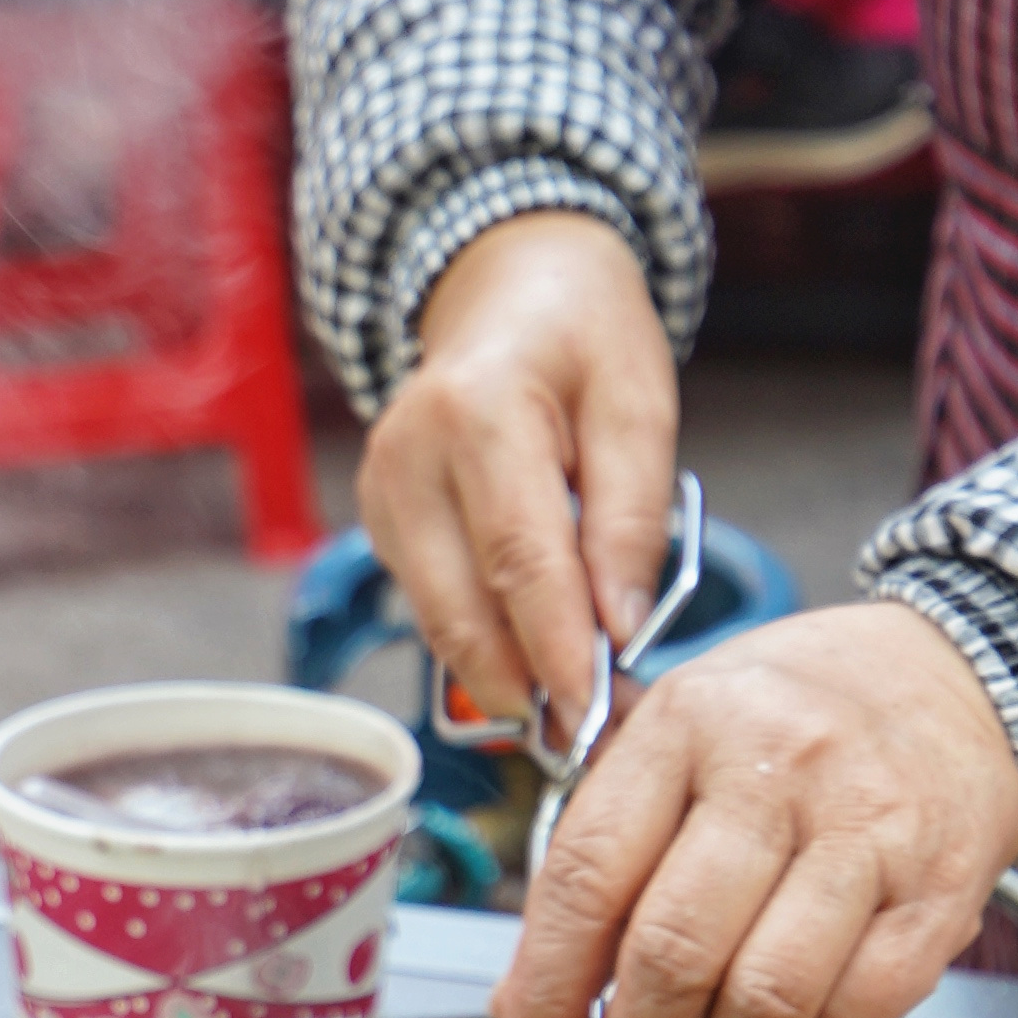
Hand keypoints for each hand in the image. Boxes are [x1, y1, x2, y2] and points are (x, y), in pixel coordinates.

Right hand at [357, 213, 677, 740]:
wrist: (510, 280)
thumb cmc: (584, 333)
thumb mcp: (639, 402)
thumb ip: (630, 517)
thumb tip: (620, 626)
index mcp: (477, 411)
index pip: (520, 558)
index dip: (559, 647)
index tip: (599, 712)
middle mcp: (408, 453)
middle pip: (462, 605)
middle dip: (529, 683)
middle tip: (595, 738)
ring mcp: (381, 486)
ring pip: (440, 616)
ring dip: (507, 672)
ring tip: (580, 707)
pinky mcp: (379, 513)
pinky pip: (433, 598)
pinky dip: (485, 636)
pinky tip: (540, 653)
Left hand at [491, 602, 1017, 1017]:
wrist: (955, 677)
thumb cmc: (803, 712)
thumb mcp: (683, 733)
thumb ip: (604, 851)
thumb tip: (528, 998)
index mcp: (691, 722)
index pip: (589, 875)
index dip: (546, 989)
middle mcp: (778, 765)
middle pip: (674, 950)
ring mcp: (867, 828)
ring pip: (765, 998)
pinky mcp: (939, 890)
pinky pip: (856, 1014)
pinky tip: (795, 1017)